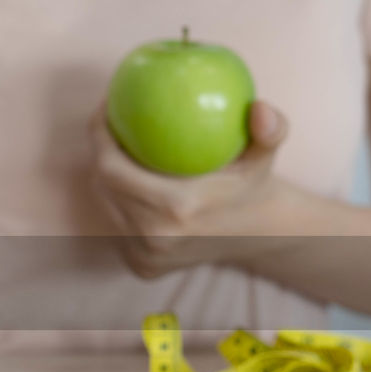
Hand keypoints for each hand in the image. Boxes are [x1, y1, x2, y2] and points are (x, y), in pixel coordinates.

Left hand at [91, 100, 289, 277]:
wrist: (258, 236)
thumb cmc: (253, 186)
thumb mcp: (265, 155)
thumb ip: (271, 131)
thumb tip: (258, 108)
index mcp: (177, 209)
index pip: (111, 169)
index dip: (98, 135)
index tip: (107, 105)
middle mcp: (154, 237)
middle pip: (103, 185)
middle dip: (100, 148)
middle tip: (111, 120)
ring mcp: (145, 256)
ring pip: (107, 205)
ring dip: (107, 174)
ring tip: (116, 143)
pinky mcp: (142, 266)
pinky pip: (118, 224)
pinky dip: (119, 199)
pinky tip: (125, 175)